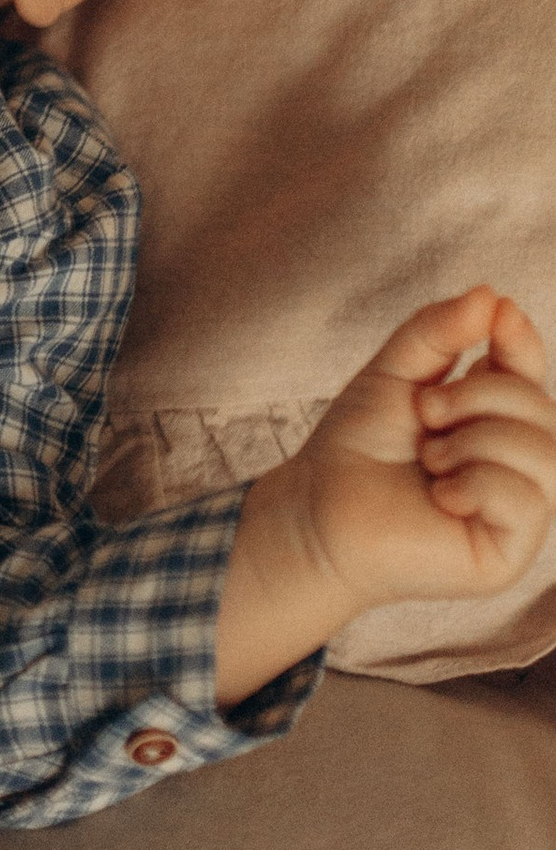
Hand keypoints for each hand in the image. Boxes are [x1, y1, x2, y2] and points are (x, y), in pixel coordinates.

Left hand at [292, 288, 555, 604]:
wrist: (317, 510)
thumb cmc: (356, 447)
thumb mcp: (394, 375)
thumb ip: (438, 333)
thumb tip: (491, 296)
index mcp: (492, 421)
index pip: (529, 375)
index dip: (523, 342)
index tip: (502, 314)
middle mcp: (515, 466)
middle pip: (540, 409)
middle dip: (481, 395)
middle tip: (426, 411)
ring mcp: (516, 512)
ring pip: (542, 452)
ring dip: (475, 440)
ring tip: (430, 457)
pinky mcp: (508, 553)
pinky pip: (527, 500)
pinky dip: (478, 484)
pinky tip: (442, 496)